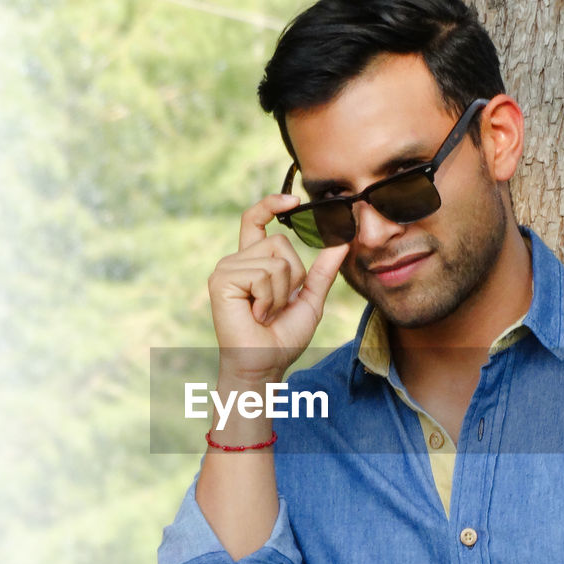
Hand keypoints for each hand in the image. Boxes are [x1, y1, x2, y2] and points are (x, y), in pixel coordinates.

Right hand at [207, 194, 348, 383]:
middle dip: (292, 276)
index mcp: (253, 261)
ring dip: (280, 293)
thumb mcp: (311, 299)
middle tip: (277, 305)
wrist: (265, 363)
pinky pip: (262, 274)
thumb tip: (342, 242)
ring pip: (274, 260)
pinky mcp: (221, 280)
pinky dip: (268, 299)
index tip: (294, 200)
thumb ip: (322, 271)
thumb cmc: (283, 337)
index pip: (255, 220)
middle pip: (279, 242)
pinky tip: (257, 315)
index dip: (271, 205)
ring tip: (266, 313)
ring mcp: (226, 269)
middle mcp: (237, 260)